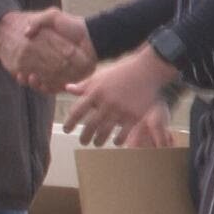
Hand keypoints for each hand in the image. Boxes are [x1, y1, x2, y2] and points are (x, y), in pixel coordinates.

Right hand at [21, 7, 95, 91]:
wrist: (92, 35)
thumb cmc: (72, 24)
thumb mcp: (54, 16)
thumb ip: (39, 21)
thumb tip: (26, 33)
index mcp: (45, 49)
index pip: (28, 59)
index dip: (20, 63)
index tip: (16, 65)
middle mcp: (50, 62)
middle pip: (34, 72)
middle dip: (26, 75)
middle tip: (21, 74)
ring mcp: (58, 72)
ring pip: (42, 82)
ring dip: (34, 83)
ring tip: (31, 78)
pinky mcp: (67, 80)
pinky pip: (54, 87)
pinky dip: (47, 87)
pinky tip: (41, 84)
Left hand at [64, 45, 179, 146]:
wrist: (146, 70)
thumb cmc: (121, 72)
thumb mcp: (100, 76)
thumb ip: (84, 85)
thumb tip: (67, 89)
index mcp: (95, 91)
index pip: (77, 111)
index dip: (70, 122)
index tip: (67, 130)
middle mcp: (106, 102)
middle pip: (90, 126)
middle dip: (84, 137)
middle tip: (83, 142)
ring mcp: (120, 110)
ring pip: (104, 133)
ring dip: (98, 141)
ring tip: (96, 143)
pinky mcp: (134, 117)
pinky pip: (122, 135)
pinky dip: (117, 140)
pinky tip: (115, 141)